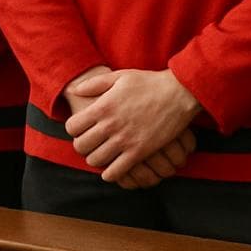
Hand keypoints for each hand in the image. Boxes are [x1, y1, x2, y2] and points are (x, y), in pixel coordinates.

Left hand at [65, 68, 200, 184]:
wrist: (177, 93)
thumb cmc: (148, 83)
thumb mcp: (120, 76)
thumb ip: (95, 83)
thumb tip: (75, 90)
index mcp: (103, 106)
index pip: (72, 126)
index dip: (73, 129)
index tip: (80, 129)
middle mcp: (111, 125)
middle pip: (81, 146)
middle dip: (81, 146)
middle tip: (89, 143)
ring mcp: (125, 140)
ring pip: (96, 160)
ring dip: (95, 159)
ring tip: (101, 154)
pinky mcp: (139, 151)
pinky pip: (116, 171)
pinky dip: (110, 173)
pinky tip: (112, 169)